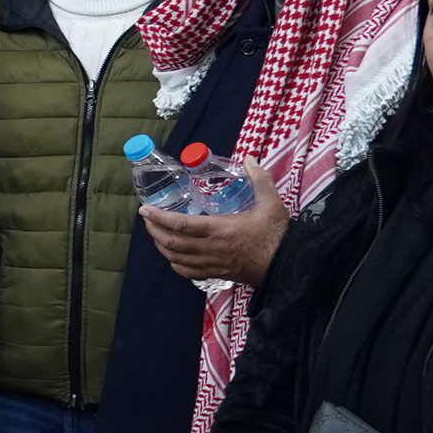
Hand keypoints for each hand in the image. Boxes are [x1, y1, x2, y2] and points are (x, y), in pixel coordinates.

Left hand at [142, 161, 286, 286]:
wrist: (287, 263)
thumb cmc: (277, 234)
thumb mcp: (271, 203)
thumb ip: (259, 179)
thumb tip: (249, 158)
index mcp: (220, 229)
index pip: (181, 224)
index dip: (159, 217)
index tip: (145, 210)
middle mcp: (211, 249)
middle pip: (172, 243)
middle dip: (154, 231)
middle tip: (147, 219)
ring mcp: (212, 264)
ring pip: (177, 259)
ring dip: (162, 246)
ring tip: (156, 234)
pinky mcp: (217, 274)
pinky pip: (189, 273)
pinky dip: (176, 264)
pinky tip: (174, 257)